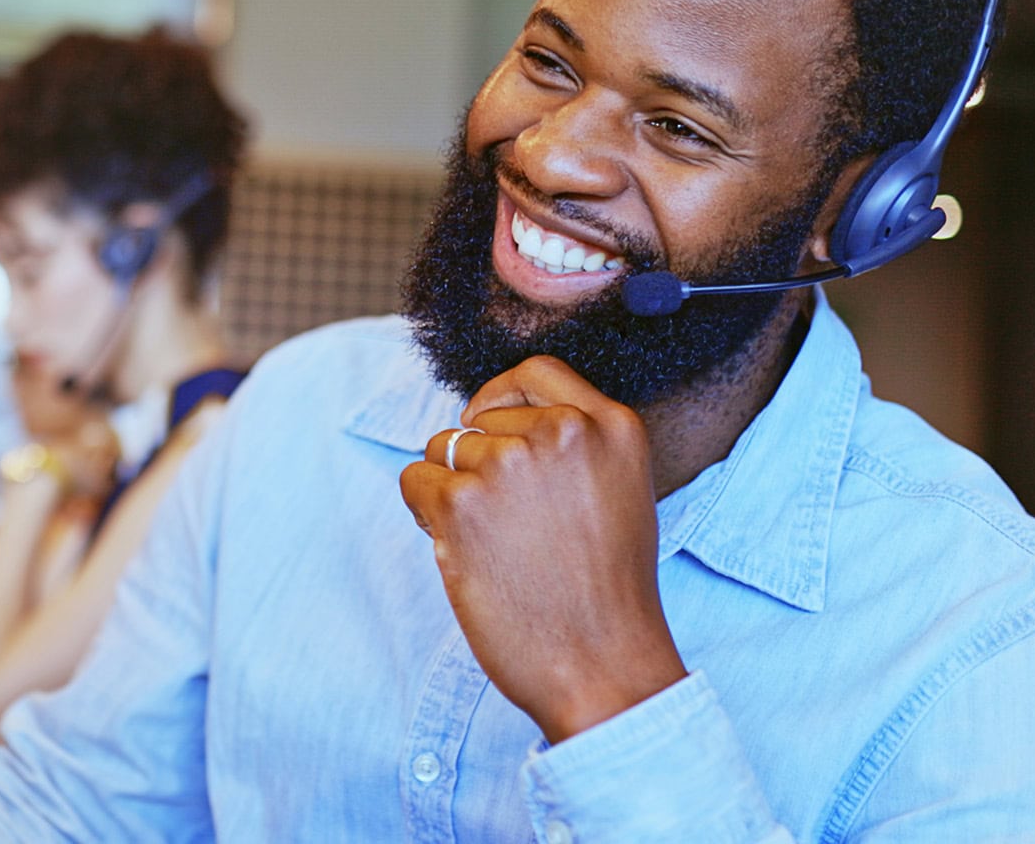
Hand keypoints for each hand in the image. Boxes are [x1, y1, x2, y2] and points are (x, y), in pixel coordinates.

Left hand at [399, 356, 686, 743]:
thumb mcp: (620, 490)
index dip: (499, 397)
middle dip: (476, 462)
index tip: (485, 425)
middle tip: (506, 525)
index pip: (535, 371)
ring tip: (494, 545)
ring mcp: (509, 462)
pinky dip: (425, 515)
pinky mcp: (462, 503)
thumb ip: (574, 445)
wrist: (603, 664)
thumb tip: (495, 421)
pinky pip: (415, 481)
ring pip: (442, 448)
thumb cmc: (608, 592)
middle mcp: (562, 430)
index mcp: (612, 424)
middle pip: (480, 418)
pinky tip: (464, 553)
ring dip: (451, 491)